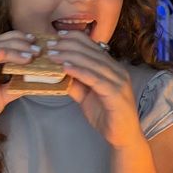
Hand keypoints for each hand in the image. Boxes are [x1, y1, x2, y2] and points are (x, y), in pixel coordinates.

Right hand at [0, 31, 40, 136]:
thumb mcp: (3, 94)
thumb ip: (16, 85)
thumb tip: (36, 79)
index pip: (1, 43)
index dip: (18, 39)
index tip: (35, 41)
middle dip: (20, 45)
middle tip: (38, 50)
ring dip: (11, 52)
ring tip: (28, 55)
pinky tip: (1, 54)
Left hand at [48, 32, 140, 147]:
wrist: (123, 136)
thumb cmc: (106, 115)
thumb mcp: (86, 96)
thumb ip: (75, 83)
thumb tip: (56, 73)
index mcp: (112, 68)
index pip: (93, 46)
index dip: (75, 38)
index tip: (57, 36)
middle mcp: (117, 71)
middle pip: (91, 52)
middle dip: (68, 46)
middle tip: (50, 46)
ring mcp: (119, 81)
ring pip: (93, 63)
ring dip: (71, 56)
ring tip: (53, 55)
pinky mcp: (116, 94)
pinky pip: (96, 79)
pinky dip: (80, 72)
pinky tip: (66, 68)